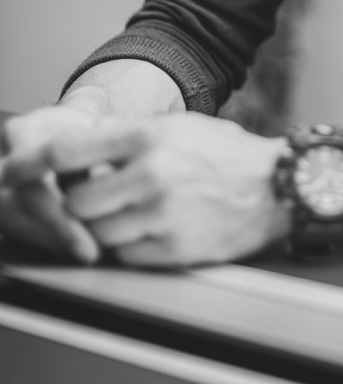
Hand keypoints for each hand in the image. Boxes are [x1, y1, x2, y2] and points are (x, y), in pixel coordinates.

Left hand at [0, 113, 287, 267]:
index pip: (69, 151)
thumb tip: (78, 146)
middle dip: (76, 204)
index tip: (12, 171)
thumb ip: (128, 137)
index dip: (31, 164)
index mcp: (147, 137)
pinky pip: (124, 256)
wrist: (277, 187)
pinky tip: (147, 230)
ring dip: (101, 228)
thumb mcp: (177, 127)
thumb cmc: (227, 154)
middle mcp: (149, 175)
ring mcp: (160, 215)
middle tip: (89, 198)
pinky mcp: (172, 250)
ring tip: (125, 213)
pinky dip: (126, 248)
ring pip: (96, 234)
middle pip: (76, 202)